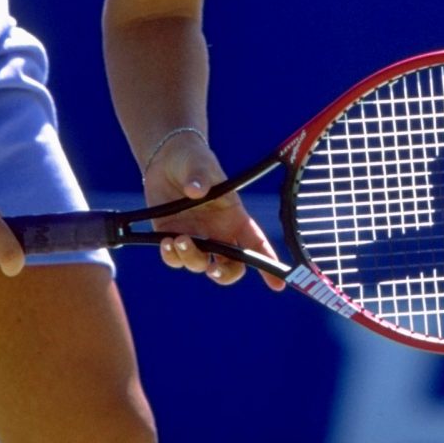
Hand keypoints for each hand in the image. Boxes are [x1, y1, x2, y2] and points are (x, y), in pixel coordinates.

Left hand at [146, 131, 283, 290]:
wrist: (165, 158)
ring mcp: (195, 237)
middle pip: (230, 267)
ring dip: (191, 258)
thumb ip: (201, 176)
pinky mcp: (171, 237)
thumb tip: (195, 191)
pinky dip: (171, 256)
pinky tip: (166, 243)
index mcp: (234, 218)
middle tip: (212, 271)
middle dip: (224, 275)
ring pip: (200, 264)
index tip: (278, 284)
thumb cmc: (193, 159)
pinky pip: (175, 259)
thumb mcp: (200, 164)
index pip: (256, 244)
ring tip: (178, 239)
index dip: (268, 264)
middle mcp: (217, 232)